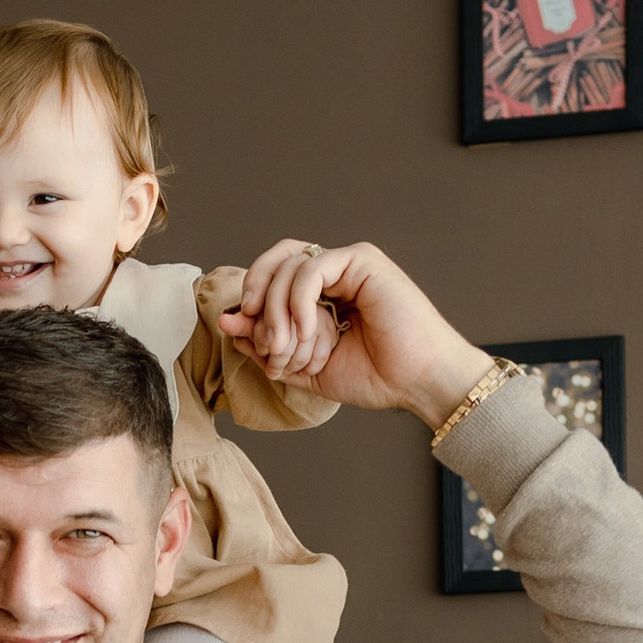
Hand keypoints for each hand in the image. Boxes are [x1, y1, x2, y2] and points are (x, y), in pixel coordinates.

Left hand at [219, 239, 492, 427]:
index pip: (269, 280)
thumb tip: (226, 322)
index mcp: (320, 294)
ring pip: (287, 268)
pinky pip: (309, 269)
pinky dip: (298, 303)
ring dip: (279, 315)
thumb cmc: (374, 376)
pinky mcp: (361, 260)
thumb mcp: (305, 366)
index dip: (252, 308)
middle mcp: (332, 272)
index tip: (253, 346)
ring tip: (292, 350)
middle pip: (273, 265)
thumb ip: (267, 345)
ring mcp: (347, 263)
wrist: (415, 383)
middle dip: (260, 310)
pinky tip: (308, 332)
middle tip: (270, 348)